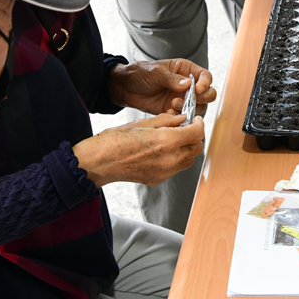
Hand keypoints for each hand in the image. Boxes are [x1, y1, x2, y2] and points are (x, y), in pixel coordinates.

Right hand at [72, 113, 204, 186]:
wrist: (99, 163)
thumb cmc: (115, 141)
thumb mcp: (143, 123)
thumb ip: (167, 121)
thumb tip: (181, 119)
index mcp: (167, 141)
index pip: (197, 133)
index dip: (199, 124)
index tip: (195, 120)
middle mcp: (170, 159)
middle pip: (196, 148)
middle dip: (194, 137)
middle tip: (186, 128)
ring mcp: (165, 172)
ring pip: (188, 160)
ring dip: (187, 149)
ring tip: (174, 139)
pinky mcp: (158, 179)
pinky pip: (175, 169)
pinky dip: (176, 158)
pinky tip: (162, 150)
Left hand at [109, 59, 216, 115]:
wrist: (124, 88)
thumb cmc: (139, 73)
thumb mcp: (155, 72)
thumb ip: (172, 79)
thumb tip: (188, 84)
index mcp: (185, 70)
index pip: (205, 76)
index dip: (206, 83)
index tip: (198, 89)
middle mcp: (186, 85)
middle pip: (207, 93)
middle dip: (202, 98)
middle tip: (190, 99)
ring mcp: (181, 99)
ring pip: (198, 107)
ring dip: (190, 108)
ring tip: (173, 104)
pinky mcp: (173, 111)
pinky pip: (184, 116)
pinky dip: (180, 117)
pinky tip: (169, 113)